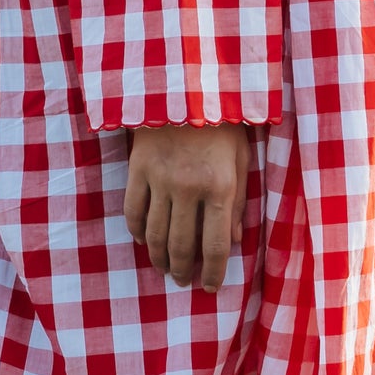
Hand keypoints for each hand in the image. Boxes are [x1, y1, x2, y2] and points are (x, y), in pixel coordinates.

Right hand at [123, 124, 249, 291]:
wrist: (187, 87)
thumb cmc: (223, 124)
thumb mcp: (241, 161)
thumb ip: (237, 203)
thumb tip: (233, 242)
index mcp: (220, 187)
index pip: (215, 244)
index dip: (213, 272)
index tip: (210, 287)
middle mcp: (188, 188)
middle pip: (181, 244)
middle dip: (183, 269)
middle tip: (183, 280)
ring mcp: (160, 179)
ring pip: (155, 233)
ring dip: (158, 257)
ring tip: (164, 268)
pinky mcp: (138, 169)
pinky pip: (133, 211)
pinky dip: (137, 231)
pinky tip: (143, 240)